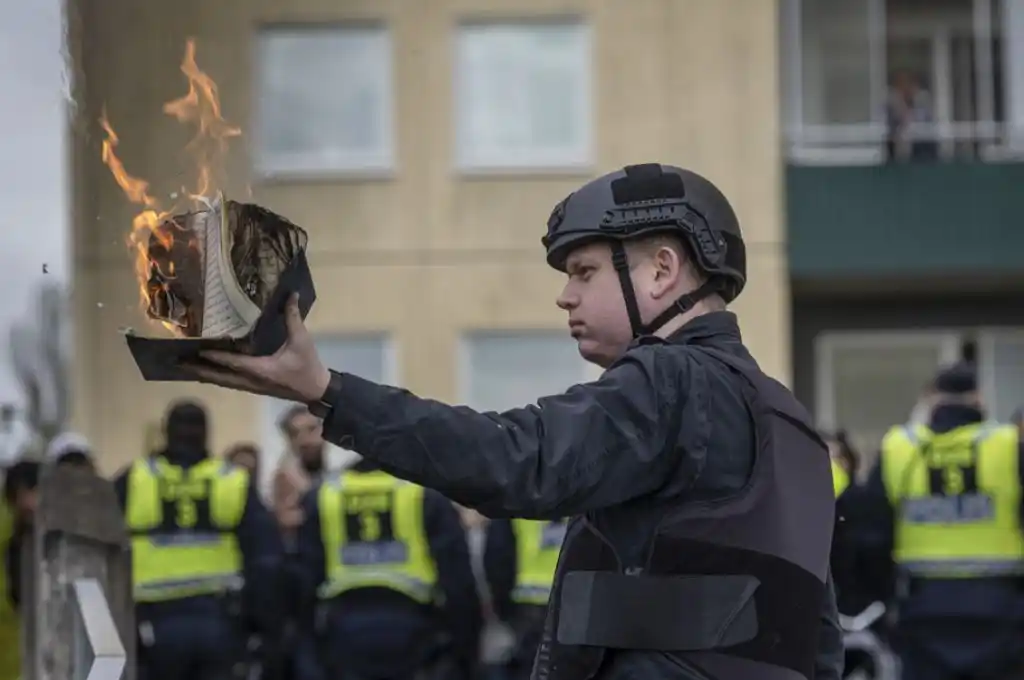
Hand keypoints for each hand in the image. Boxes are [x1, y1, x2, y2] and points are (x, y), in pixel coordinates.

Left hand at [182, 293, 330, 402]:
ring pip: (223, 382)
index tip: (197, 348)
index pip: (232, 362)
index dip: (215, 356)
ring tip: (187, 367)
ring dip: (205, 374)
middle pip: (219, 377)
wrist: (316, 390)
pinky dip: (217, 377)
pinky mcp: (255, 387)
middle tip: (179, 362)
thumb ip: (293, 318)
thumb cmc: (308, 366)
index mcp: (261, 369)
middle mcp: (251, 380)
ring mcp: (252, 386)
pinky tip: (208, 373)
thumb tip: (290, 295)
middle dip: (199, 369)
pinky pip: (230, 383)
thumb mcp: (302, 340)